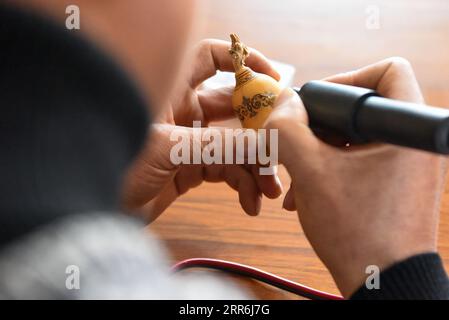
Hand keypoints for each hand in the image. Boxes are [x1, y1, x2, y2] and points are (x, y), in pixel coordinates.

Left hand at [122, 39, 282, 220]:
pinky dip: (241, 186)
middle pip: (234, 110)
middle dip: (259, 131)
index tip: (273, 78)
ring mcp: (187, 141)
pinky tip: (250, 202)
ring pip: (233, 145)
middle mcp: (181, 111)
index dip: (244, 61)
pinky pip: (225, 171)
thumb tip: (261, 145)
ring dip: (255, 167)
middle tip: (280, 149)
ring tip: (269, 190)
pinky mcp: (188, 169)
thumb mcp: (166, 149)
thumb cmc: (108, 165)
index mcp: (170, 91)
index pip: (211, 58)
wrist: (88, 209)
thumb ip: (216, 144)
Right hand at [265, 57, 447, 296]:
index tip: (313, 107)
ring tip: (296, 183)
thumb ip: (288, 129)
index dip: (343, 80)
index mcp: (407, 129)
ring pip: (356, 137)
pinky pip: (361, 160)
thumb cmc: (357, 231)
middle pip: (362, 107)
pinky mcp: (397, 183)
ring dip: (320, 153)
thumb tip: (281, 102)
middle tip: (296, 148)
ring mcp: (408, 164)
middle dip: (321, 127)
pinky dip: (333, 169)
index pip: (386, 71)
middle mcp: (413, 141)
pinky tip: (308, 194)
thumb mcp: (310, 172)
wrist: (382, 284)